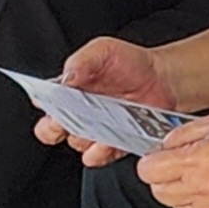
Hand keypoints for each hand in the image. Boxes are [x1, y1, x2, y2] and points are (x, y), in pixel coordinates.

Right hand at [37, 37, 178, 165]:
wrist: (163, 78)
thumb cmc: (130, 62)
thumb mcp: (103, 51)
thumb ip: (81, 61)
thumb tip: (64, 79)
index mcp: (68, 90)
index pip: (44, 103)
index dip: (45, 106)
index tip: (52, 103)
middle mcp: (77, 114)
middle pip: (50, 130)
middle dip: (53, 129)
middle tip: (65, 120)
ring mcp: (94, 131)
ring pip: (76, 143)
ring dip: (82, 138)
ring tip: (96, 126)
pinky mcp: (112, 146)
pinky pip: (99, 156)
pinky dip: (101, 152)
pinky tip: (108, 142)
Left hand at [137, 111, 208, 207]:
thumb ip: (184, 133)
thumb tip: (163, 145)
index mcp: (199, 160)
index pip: (148, 171)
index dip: (152, 160)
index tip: (161, 156)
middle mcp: (204, 189)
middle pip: (158, 192)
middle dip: (165, 176)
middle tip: (185, 162)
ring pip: (178, 205)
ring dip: (184, 190)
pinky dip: (204, 202)